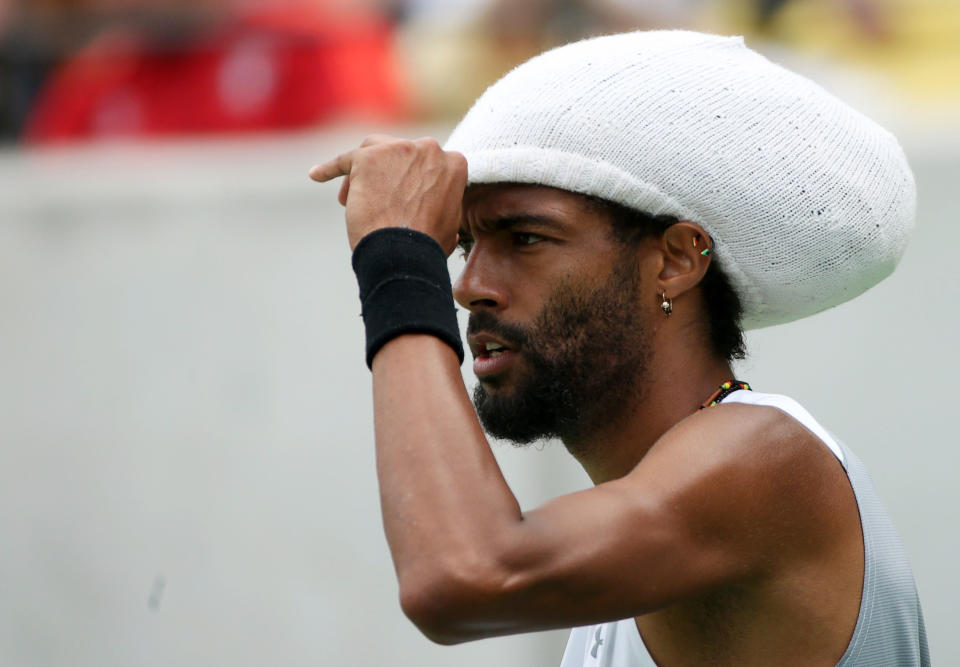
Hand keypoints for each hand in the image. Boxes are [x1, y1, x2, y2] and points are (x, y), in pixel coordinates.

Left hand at [309, 135, 466, 252]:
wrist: (402, 252)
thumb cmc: (426, 246)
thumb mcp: (450, 225)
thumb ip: (445, 209)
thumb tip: (444, 220)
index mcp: (453, 163)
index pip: (427, 164)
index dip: (413, 181)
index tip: (404, 197)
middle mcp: (428, 148)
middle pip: (400, 155)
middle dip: (388, 175)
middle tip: (378, 200)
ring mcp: (396, 148)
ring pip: (373, 152)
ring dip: (362, 172)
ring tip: (351, 198)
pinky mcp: (366, 157)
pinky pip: (343, 161)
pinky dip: (329, 169)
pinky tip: (316, 175)